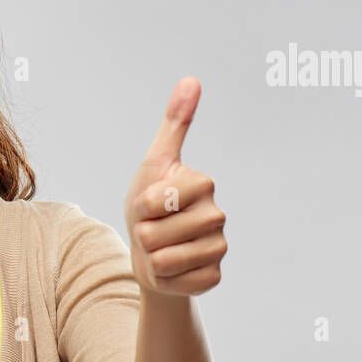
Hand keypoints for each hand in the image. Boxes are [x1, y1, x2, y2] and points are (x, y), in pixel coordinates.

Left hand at [123, 77, 226, 296]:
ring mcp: (219, 248)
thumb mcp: (154, 164)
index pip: (157, 200)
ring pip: (165, 260)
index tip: (149, 205)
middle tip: (152, 229)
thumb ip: (174, 124)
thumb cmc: (150, 204)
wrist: (152, 252)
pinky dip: (164, 280)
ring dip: (151, 259)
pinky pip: (177, 282)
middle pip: (156, 233)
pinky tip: (172, 270)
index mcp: (203, 185)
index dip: (141, 206)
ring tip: (159, 249)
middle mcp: (218, 215)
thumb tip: (191, 79)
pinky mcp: (214, 277)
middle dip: (142, 235)